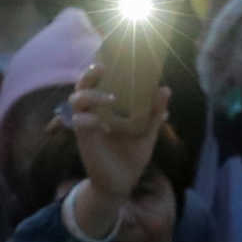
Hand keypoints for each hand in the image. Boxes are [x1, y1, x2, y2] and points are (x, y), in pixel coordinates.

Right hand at [67, 67, 168, 219]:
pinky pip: (79, 122)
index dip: (98, 69)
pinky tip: (104, 125)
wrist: (122, 182)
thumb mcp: (147, 132)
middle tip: (102, 68)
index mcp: (107, 108)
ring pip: (76, 100)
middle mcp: (94, 112)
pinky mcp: (83, 138)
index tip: (109, 58)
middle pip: (81, 86)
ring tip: (111, 98)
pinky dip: (89, 119)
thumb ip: (154, 112)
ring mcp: (86, 124)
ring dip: (92, 95)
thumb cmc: (132, 156)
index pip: (97, 82)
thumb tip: (165, 89)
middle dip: (88, 75)